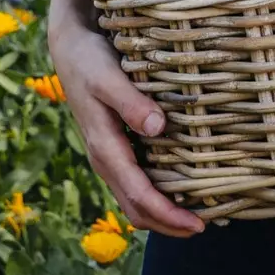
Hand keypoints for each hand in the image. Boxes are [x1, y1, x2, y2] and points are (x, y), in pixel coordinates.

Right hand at [48, 20, 204, 237]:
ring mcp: (109, 156)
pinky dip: (156, 195)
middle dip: (168, 224)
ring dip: (162, 213)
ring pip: (134, 199)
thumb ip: (131, 103)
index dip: (168, 215)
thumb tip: (158, 128)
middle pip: (136, 209)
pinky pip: (135, 182)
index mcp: (105, 149)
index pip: (139, 196)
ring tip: (196, 213)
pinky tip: (178, 185)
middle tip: (205, 227)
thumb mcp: (108, 77)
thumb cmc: (90, 61)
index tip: (198, 225)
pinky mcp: (114, 147)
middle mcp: (105, 160)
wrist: (68, 48)